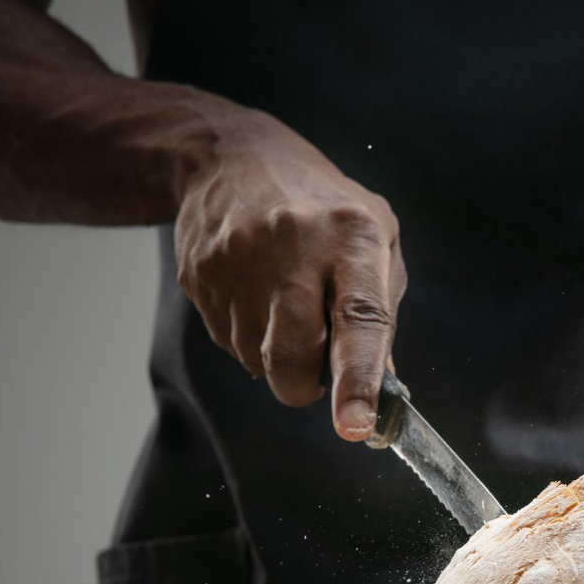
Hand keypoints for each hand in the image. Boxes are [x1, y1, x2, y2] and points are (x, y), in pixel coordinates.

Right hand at [173, 109, 406, 440]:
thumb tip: (383, 391)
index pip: (359, 321)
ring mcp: (239, 259)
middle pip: (291, 356)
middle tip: (315, 370)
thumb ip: (381, 313)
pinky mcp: (200, 274)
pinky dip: (247, 335)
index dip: (357, 383)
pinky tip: (254, 291)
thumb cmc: (324, 207)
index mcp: (352, 236)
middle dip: (303, 386)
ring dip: (275, 356)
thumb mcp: (375, 239)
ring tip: (284, 302)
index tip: (358, 428)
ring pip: (256, 359)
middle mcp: (294, 246)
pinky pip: (227, 341)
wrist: (230, 155)